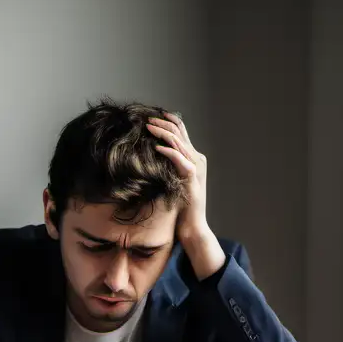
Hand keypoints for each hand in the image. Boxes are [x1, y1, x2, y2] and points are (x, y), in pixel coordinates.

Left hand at [147, 112, 224, 278]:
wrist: (192, 226)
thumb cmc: (179, 206)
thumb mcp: (171, 181)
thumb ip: (165, 168)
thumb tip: (148, 157)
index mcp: (192, 158)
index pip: (181, 131)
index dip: (167, 120)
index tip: (151, 115)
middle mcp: (197, 159)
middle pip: (180, 131)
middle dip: (162, 122)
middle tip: (146, 118)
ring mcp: (196, 167)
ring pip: (179, 141)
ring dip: (163, 132)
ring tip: (148, 126)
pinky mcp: (193, 178)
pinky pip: (180, 159)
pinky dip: (168, 151)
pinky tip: (156, 147)